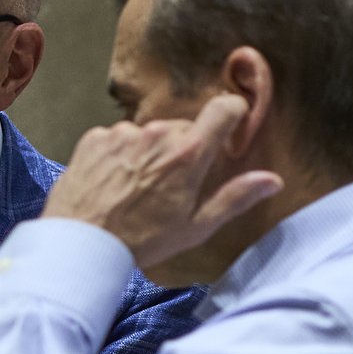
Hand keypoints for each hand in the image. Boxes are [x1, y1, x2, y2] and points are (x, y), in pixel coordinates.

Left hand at [41, 94, 281, 264]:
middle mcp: (157, 134)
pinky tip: (113, 184)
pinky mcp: (95, 137)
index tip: (229, 129)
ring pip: (149, 134)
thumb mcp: (195, 227)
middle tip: (172, 185)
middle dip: (185, 149)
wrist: (80, 245)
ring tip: (137, 189)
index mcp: (189, 153)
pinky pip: (118, 138)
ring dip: (150, 152)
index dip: (232, 114)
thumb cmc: (141, 241)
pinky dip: (120, 155)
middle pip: (185, 127)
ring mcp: (123, 133)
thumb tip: (272, 180)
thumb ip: (235, 197)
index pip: (225, 107)